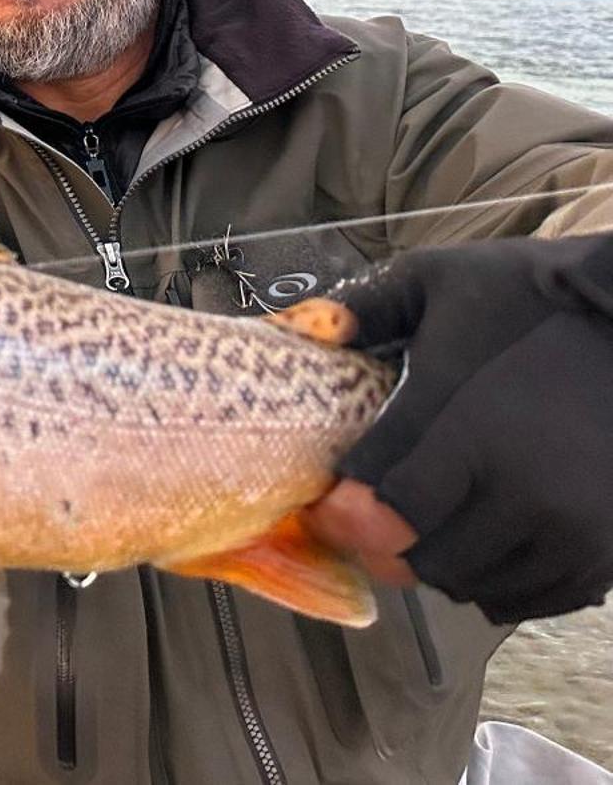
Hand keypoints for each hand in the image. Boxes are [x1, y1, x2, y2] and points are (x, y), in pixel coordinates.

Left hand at [322, 233, 612, 623]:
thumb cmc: (534, 296)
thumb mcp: (439, 280)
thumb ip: (364, 307)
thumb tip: (297, 328)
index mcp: (470, 428)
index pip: (383, 510)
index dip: (345, 513)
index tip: (332, 499)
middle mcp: (522, 491)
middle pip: (422, 558)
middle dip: (385, 539)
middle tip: (375, 512)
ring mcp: (571, 530)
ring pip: (472, 585)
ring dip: (439, 561)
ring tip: (433, 519)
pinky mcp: (607, 552)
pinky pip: (529, 599)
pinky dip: (495, 579)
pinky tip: (484, 537)